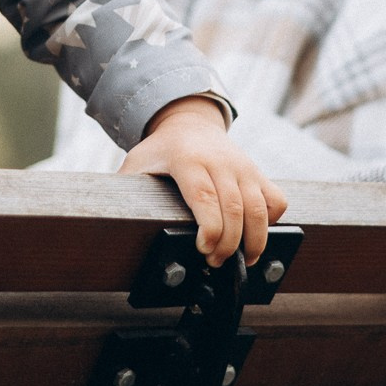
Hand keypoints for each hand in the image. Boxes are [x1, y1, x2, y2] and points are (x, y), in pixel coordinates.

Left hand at [120, 96, 287, 264]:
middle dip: (228, 244)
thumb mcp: (138, 164)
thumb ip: (126, 190)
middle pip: (234, 209)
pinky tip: (254, 233)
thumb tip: (109, 221)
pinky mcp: (258, 173)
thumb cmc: (161, 151)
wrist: (188, 122)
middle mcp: (220, 161)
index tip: (204, 249)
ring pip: (260, 208)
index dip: (210, 229)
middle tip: (216, 262)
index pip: (205, 197)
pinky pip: (276, 201)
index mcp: (188, 160)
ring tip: (241, 259)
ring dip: (254, 241)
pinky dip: (272, 222)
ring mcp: (243, 166)